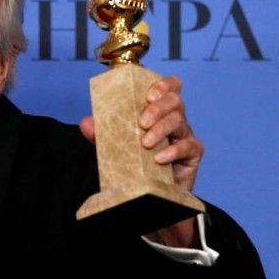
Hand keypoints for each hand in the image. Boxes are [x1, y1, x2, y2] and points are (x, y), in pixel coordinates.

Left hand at [79, 75, 202, 246]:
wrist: (150, 193)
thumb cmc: (135, 162)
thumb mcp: (116, 146)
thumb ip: (102, 133)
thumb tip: (85, 122)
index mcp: (158, 112)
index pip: (170, 88)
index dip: (164, 84)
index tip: (149, 94)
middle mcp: (174, 119)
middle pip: (175, 101)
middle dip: (158, 108)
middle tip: (141, 122)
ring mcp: (185, 135)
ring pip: (180, 122)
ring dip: (161, 129)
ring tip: (145, 143)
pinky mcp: (193, 154)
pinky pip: (188, 146)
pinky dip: (173, 151)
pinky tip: (159, 158)